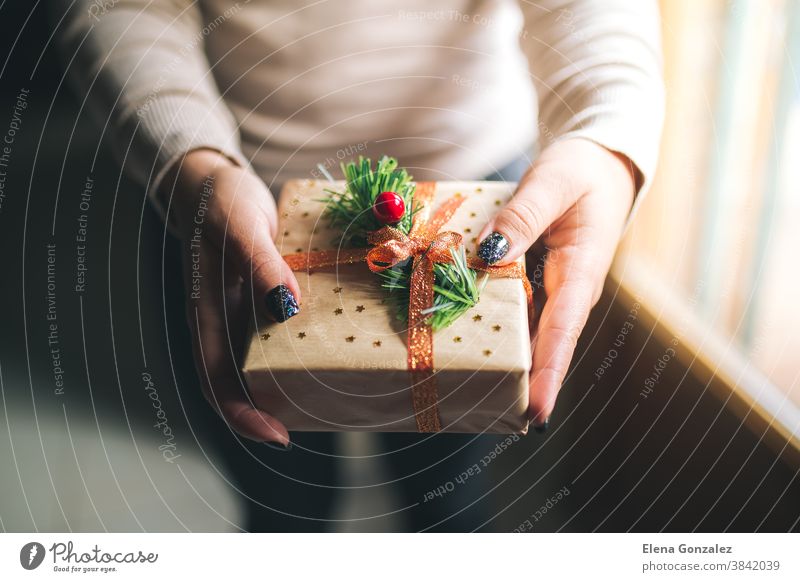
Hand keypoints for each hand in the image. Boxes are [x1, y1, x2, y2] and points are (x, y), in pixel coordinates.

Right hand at [165, 149, 301, 446]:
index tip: (277, 436)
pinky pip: (283, 331)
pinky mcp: (265, 297)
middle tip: (318, 423)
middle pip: (242, 383)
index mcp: (206, 315)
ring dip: (290, 384)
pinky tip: (332, 346)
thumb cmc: (219, 201)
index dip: (242, 415)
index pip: (216, 381)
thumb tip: (285, 307)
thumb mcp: (238, 227)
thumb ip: (258, 264)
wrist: (216, 180)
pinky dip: (304, 346)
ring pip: (264, 361)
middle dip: (272, 411)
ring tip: (330, 396)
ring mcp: (245, 313)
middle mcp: (225, 322)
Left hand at [477, 138, 637, 429]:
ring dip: (505, 360)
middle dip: (521, 383)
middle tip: (494, 418)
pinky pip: (514, 309)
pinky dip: (492, 323)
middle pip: (542, 345)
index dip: (547, 373)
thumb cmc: (582, 172)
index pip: (563, 332)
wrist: (598, 166)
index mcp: (582, 271)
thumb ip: (522, 216)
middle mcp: (567, 290)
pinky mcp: (536, 281)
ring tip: (476, 394)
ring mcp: (551, 289)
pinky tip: (466, 338)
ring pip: (526, 332)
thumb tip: (489, 251)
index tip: (534, 412)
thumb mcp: (553, 183)